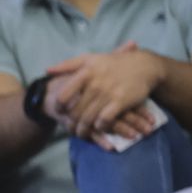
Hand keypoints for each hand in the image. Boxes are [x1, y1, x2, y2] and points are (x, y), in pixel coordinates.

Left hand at [48, 43, 166, 137]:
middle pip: (75, 112)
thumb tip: (47, 71)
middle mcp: (95, 82)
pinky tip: (99, 128)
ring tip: (81, 133)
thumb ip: (68, 65)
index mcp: (85, 72)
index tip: (60, 112)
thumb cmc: (114, 63)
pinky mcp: (120, 102)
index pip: (63, 95)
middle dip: (71, 124)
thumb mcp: (91, 59)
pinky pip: (104, 121)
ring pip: (87, 119)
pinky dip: (99, 128)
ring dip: (83, 130)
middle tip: (70, 129)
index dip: (58, 107)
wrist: (145, 66)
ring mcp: (108, 93)